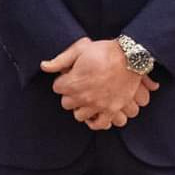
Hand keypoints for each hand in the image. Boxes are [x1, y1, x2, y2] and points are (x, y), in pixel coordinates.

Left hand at [40, 39, 159, 128]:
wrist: (130, 57)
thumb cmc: (104, 50)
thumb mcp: (80, 49)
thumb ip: (60, 60)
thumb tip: (44, 66)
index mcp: (73, 82)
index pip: (57, 88)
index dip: (64, 80)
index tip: (71, 76)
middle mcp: (83, 97)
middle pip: (66, 103)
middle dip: (70, 95)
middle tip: (79, 87)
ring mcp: (98, 105)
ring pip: (79, 116)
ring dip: (81, 108)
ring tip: (87, 99)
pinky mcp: (112, 110)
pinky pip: (99, 124)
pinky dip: (95, 121)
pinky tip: (94, 114)